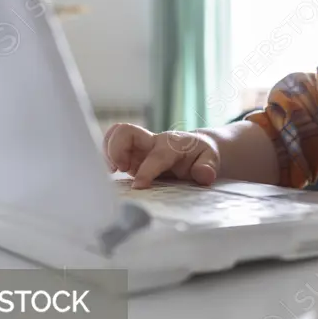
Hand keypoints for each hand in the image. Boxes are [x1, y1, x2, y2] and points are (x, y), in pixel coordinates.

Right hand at [103, 123, 219, 188]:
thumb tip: (204, 175)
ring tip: (111, 171)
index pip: (155, 155)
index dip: (146, 171)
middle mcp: (151, 142)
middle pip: (125, 131)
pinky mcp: (131, 157)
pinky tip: (111, 172)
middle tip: (118, 169)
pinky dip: (106, 158)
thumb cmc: (202, 155)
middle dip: (116, 149)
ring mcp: (139, 148)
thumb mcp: (211, 160)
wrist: (197, 147)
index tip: (138, 186)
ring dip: (107, 153)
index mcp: (171, 145)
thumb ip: (208, 166)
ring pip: (114, 137)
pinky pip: (112, 148)